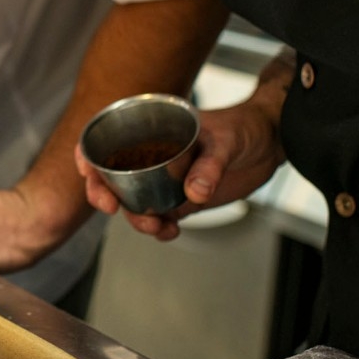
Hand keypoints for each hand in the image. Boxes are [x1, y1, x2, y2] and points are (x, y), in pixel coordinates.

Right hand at [76, 99, 286, 240]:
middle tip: (113, 207)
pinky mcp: (180, 199)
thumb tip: (193, 194)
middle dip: (104, 194)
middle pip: (110, 176)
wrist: (272, 143)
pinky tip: (170, 232)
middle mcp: (151, 154)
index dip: (88, 153)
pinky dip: (159, 229)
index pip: (106, 137)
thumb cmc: (244, 127)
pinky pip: (159, 216)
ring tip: (156, 226)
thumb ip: (209, 166)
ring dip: (136, 218)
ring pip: (133, 202)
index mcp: (152, 128)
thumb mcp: (226, 141)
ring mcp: (163, 178)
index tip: (87, 170)